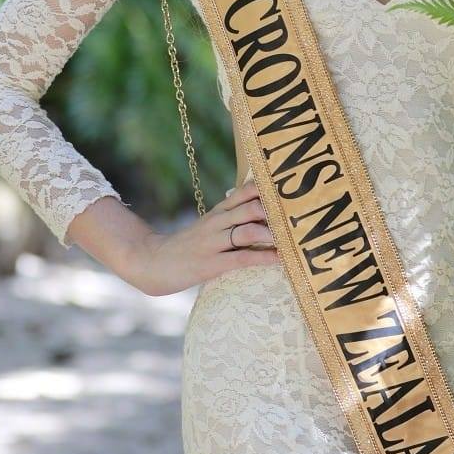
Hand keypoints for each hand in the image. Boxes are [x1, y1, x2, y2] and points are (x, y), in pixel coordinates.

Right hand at [129, 179, 280, 296]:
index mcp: (219, 211)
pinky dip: (263, 257)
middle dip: (275, 211)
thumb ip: (231, 216)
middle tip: (300, 215)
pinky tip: (279, 259)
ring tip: (294, 237)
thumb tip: (259, 209)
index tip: (292, 190)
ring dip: (272, 233)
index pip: (246, 192)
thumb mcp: (209, 225)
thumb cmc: (187, 245)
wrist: (152, 261)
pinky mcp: (212, 264)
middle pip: (251, 207)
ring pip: (248, 230)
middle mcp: (218, 222)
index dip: (268, 189)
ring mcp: (214, 242)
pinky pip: (242, 258)